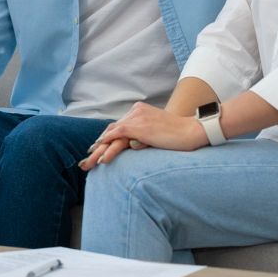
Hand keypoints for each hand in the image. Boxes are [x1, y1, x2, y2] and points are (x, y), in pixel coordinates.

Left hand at [78, 102, 208, 170]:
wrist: (192, 130)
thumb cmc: (178, 135)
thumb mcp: (156, 134)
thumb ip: (142, 137)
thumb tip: (131, 145)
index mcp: (139, 111)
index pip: (117, 127)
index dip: (105, 141)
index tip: (95, 153)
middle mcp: (135, 112)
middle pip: (111, 131)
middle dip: (97, 148)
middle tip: (85, 163)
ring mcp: (137, 118)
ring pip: (111, 135)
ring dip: (98, 151)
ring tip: (87, 165)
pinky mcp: (139, 126)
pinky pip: (118, 136)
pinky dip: (108, 146)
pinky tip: (101, 158)